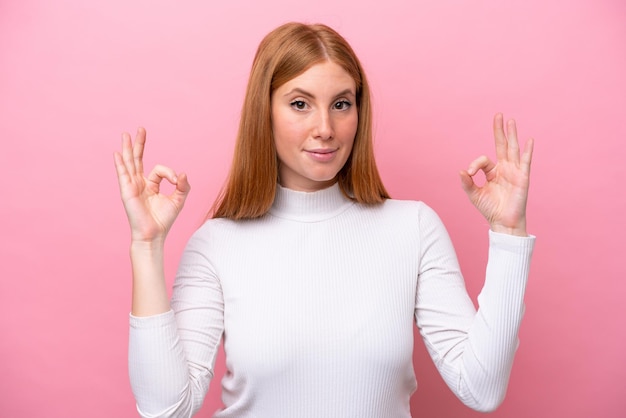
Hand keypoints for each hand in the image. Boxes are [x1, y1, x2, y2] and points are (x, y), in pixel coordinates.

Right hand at [114, 128, 189, 242]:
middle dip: (139, 144)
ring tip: (125, 134)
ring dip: (127, 148)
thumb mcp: (178, 200)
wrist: (153, 234)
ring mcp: (132, 186)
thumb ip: (182, 186)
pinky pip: (123, 174)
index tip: (176, 181)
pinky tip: (117, 153)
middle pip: (137, 159)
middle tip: (141, 129)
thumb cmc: (164, 220)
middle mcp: (139, 183)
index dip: (169, 173)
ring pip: (129, 163)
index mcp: (150, 185)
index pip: (158, 170)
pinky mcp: (127, 191)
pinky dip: (120, 163)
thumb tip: (183, 173)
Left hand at [459, 113, 533, 235]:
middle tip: (498, 115)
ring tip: (511, 121)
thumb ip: (467, 183)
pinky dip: (527, 151)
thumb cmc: (490, 209)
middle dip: (499, 131)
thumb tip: (461, 171)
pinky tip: (528, 140)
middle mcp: (504, 169)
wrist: (503, 222)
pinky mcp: (522, 178)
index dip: (475, 164)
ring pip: (513, 149)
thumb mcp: (474, 195)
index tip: (469, 173)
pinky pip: (525, 162)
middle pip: (502, 145)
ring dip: (512, 135)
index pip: (483, 160)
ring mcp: (514, 172)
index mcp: (493, 172)